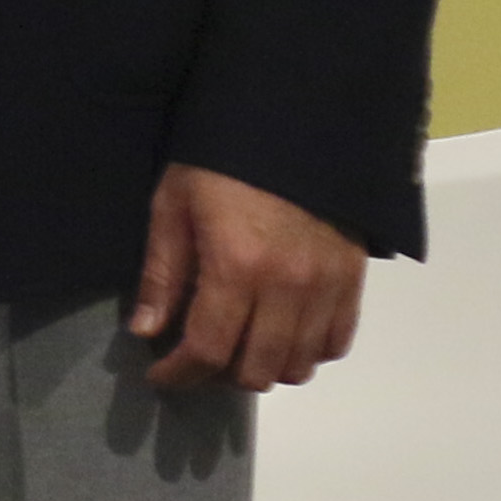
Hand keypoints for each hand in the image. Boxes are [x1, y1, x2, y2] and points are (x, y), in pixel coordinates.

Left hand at [130, 162, 365, 391]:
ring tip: (238, 348)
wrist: (294, 125)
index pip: (208, 349)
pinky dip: (307, 352)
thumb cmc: (220, 161)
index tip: (161, 376)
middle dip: (219, 375)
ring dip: (264, 368)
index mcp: (236, 267)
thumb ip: (161, 273)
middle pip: (257, 369)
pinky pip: (336, 342)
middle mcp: (288, 288)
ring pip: (299, 364)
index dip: (180, 374)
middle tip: (197, 358)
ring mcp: (327, 287)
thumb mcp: (173, 205)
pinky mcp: (353, 279)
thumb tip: (147, 332)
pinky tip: (282, 335)